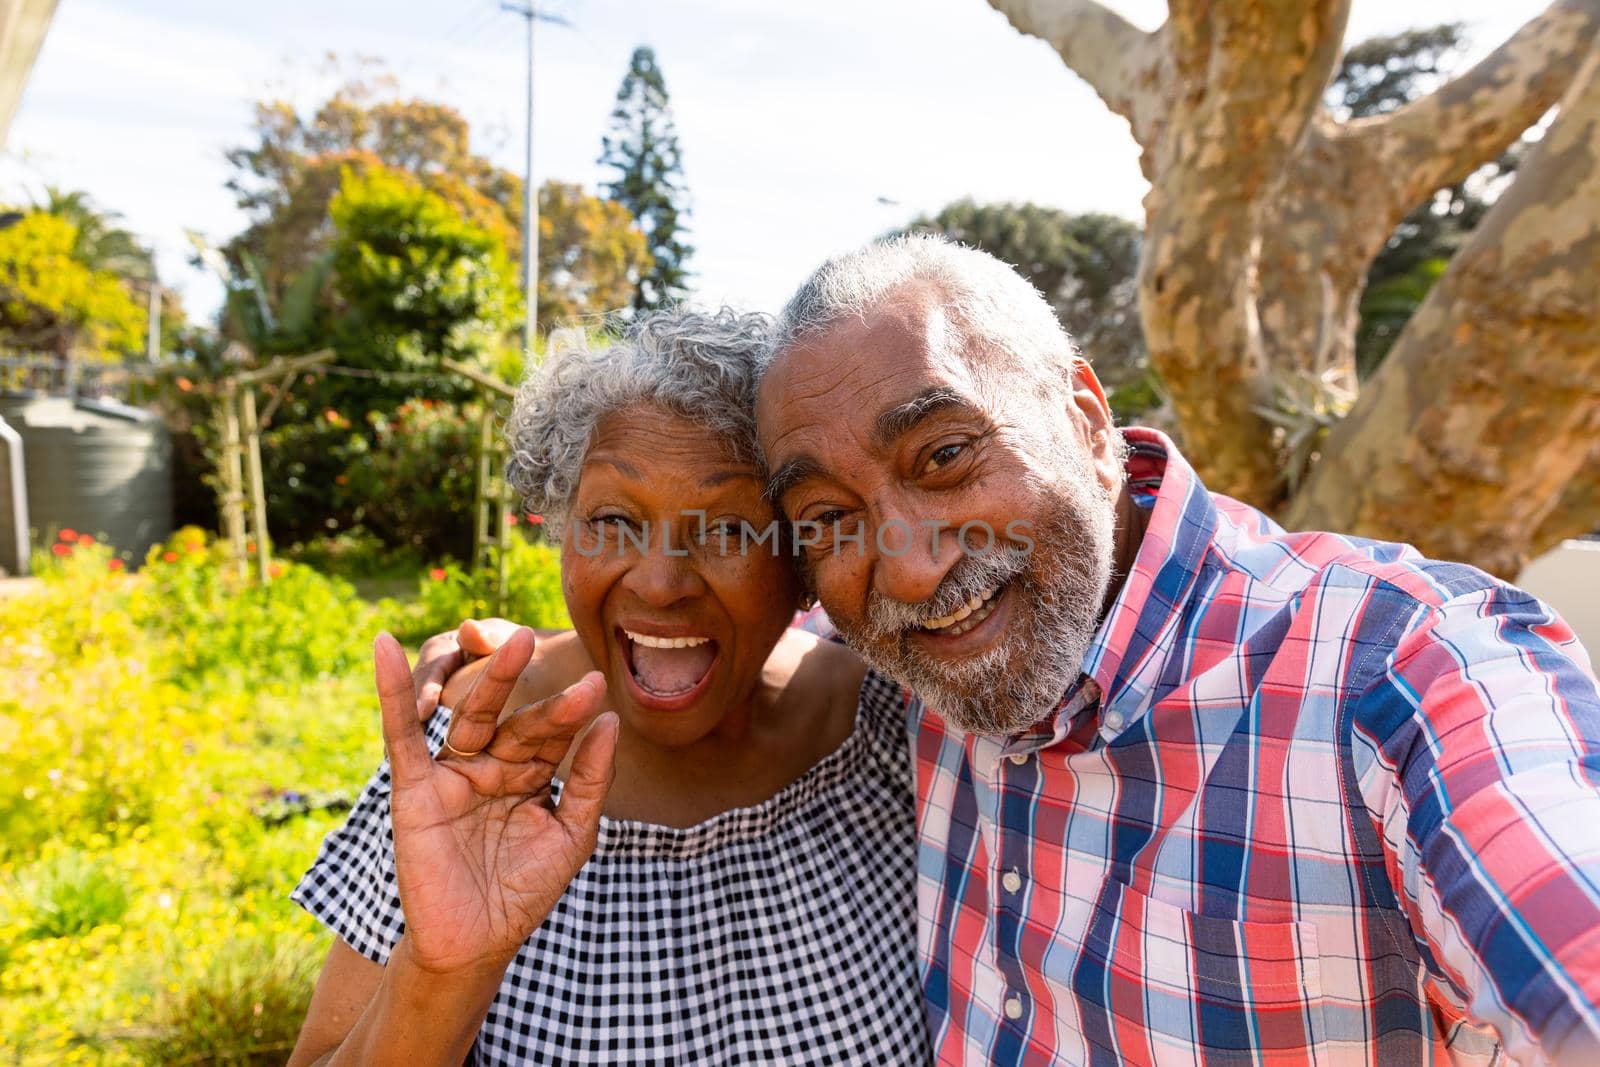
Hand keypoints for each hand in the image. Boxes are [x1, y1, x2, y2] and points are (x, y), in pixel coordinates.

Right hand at [374, 628, 616, 975]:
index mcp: (529, 775)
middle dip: (541, 697)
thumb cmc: (524, 891)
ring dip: (492, 680)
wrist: (475, 944)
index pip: (553, 736)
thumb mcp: (572, 833)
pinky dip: (394, 691)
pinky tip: (384, 648)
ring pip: (474, 718)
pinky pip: (403, 735)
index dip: (573, 714)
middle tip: (559, 653)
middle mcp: (491, 766)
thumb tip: (611, 720)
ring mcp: (453, 774)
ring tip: (513, 641)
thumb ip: (592, 778)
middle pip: (519, 722)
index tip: (597, 685)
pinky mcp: (415, 788)